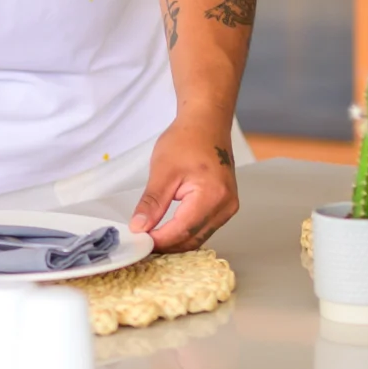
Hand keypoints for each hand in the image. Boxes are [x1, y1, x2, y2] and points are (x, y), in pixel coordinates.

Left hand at [130, 119, 239, 250]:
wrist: (206, 124)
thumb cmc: (187, 140)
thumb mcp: (162, 170)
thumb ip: (152, 202)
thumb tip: (139, 227)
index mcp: (212, 195)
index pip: (183, 230)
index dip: (159, 240)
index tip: (139, 241)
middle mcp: (226, 205)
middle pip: (193, 239)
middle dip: (167, 244)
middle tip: (142, 242)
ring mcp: (228, 207)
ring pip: (199, 237)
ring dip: (176, 241)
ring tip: (152, 237)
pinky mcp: (225, 206)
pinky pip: (204, 228)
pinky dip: (185, 232)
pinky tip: (168, 230)